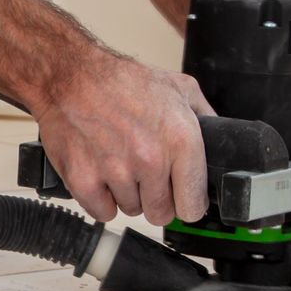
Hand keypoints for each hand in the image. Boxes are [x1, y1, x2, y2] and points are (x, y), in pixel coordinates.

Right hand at [34, 52, 213, 225]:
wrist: (70, 76)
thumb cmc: (120, 81)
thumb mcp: (178, 87)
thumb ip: (204, 116)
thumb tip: (220, 137)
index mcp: (180, 140)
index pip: (194, 205)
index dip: (188, 203)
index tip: (180, 197)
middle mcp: (150, 160)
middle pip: (161, 213)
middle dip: (156, 199)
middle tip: (145, 176)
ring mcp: (116, 172)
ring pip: (131, 210)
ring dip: (127, 194)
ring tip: (119, 164)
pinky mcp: (84, 181)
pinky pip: (102, 212)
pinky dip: (101, 198)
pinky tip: (100, 173)